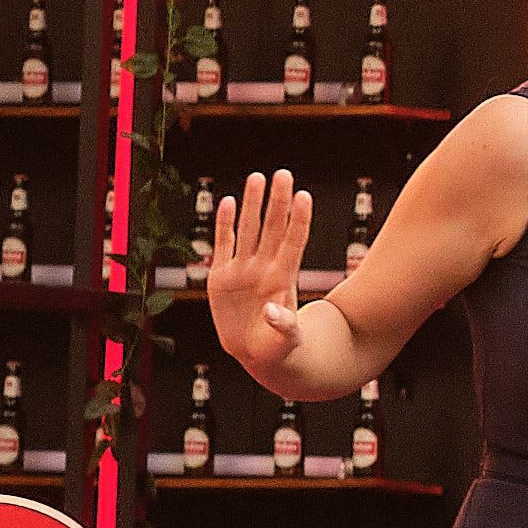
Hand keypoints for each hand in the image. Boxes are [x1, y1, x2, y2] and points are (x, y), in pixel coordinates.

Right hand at [201, 175, 319, 376]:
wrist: (255, 353)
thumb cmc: (278, 348)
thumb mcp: (285, 341)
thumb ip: (284, 326)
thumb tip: (275, 311)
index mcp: (283, 279)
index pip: (294, 242)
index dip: (299, 220)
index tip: (305, 196)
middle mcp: (264, 268)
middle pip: (273, 228)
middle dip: (277, 201)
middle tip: (283, 174)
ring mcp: (243, 269)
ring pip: (248, 229)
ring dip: (252, 204)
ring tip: (257, 177)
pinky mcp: (222, 276)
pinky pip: (224, 244)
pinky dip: (224, 224)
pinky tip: (227, 201)